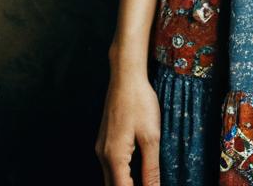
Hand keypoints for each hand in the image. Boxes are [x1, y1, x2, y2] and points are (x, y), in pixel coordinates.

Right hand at [95, 67, 160, 185]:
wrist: (126, 77)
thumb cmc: (140, 102)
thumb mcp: (151, 136)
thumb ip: (151, 168)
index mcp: (114, 158)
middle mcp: (103, 156)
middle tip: (149, 185)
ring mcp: (101, 148)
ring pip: (110, 178)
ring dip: (125, 183)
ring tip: (143, 181)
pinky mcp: (104, 140)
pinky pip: (110, 166)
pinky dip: (121, 175)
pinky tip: (135, 172)